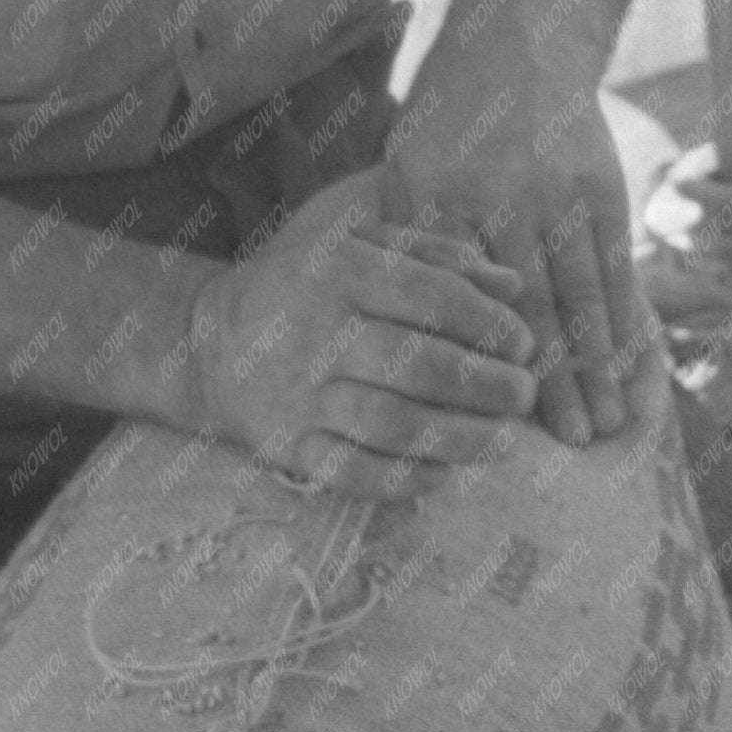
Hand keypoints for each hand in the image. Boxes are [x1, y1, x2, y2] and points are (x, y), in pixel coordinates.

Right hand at [182, 174, 541, 500]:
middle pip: (417, 363)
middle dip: (485, 384)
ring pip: (390, 423)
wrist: (209, 343)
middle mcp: (318, 331)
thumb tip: (512, 285)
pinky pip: (351, 473)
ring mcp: (300, 394)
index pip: (431, 296)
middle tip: (522, 396)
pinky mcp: (287, 446)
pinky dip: (404, 481)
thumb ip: (437, 257)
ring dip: (457, 438)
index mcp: (341, 272)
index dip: (489, 324)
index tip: (522, 345)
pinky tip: (444, 477)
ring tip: (502, 443)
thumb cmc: (307, 291)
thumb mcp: (361, 250)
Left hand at [383, 67, 673, 451]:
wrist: (515, 47)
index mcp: (435, 202)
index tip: (486, 419)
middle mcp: (498, 202)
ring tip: (607, 425)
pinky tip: (634, 366)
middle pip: (526, 309)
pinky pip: (616, 268)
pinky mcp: (601, 190)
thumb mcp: (406, 172)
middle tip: (570, 444)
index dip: (474, 362)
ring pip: (580, 295)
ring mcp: (556, 196)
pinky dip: (627, 321)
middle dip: (552, 382)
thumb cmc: (446, 125)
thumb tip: (398, 332)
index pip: (453, 301)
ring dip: (598, 367)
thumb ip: (408, 247)